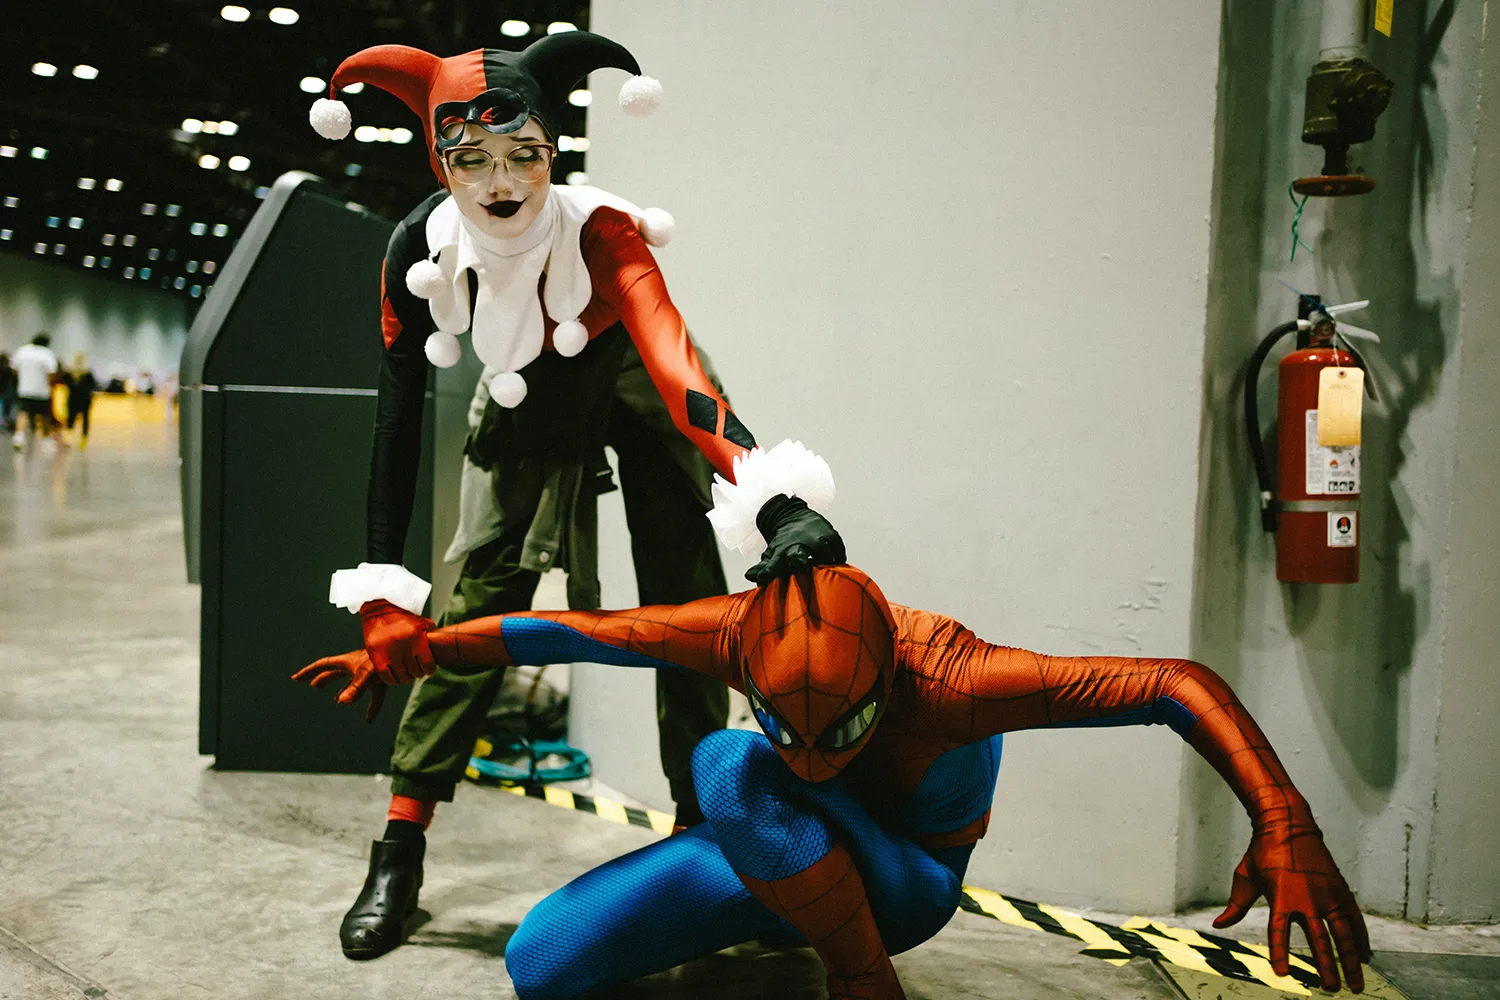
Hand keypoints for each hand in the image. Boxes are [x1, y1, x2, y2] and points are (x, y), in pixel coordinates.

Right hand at [292, 650, 387, 722]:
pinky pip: (374, 696)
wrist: (408, 653)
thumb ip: (355, 688)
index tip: (296, 678)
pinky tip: (369, 719)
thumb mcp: (367, 674)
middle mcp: (356, 665)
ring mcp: (369, 673)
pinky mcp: (382, 680)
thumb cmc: (385, 661)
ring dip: (344, 692)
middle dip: (322, 678)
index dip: (309, 672)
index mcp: (347, 661)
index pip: (323, 666)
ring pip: (352, 683)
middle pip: (334, 672)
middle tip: (311, 685)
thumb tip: (342, 702)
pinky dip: (371, 707)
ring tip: (338, 701)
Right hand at [360, 599, 435, 683]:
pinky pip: (387, 677)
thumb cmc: (402, 618)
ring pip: (402, 676)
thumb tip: (443, 648)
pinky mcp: (375, 655)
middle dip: (417, 672)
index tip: (427, 669)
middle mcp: (404, 645)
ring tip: (405, 672)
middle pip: (415, 672)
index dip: (429, 670)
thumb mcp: (421, 623)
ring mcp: (388, 651)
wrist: (377, 609)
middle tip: (415, 670)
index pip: (428, 665)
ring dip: (405, 677)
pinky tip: (395, 675)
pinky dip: (392, 680)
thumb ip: (431, 636)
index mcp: (417, 637)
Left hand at [745, 494, 845, 583]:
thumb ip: (764, 569)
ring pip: (826, 558)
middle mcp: (799, 544)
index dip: (768, 572)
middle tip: (798, 565)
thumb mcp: (771, 554)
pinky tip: (832, 563)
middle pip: (799, 555)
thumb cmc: (783, 544)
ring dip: (825, 566)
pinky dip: (837, 561)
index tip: (761, 578)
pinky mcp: (832, 535)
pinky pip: (839, 555)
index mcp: (781, 553)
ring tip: (824, 571)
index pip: (772, 565)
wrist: (794, 515)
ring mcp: (817, 539)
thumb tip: (750, 577)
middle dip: (798, 560)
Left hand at [1213, 825, 1370, 992]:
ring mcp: (1326, 893)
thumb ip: (1236, 906)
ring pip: (1343, 933)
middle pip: (1318, 939)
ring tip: (1356, 983)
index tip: (1282, 973)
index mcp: (1279, 895)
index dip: (1279, 952)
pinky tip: (1364, 957)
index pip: (1278, 931)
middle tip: (1331, 989)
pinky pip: (1354, 919)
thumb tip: (1219, 924)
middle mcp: (1306, 897)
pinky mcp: (1339, 889)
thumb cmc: (1262, 852)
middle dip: (1326, 966)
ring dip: (1350, 959)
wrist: (1288, 823)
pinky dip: (1360, 939)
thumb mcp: (1245, 876)